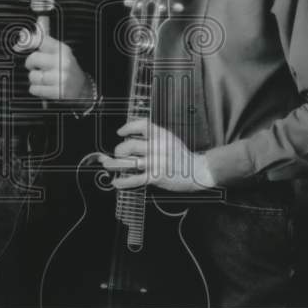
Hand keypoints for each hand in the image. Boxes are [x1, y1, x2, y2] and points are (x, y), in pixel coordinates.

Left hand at [22, 31, 93, 104]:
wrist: (81, 87)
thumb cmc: (67, 68)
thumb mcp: (60, 53)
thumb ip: (43, 45)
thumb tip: (22, 40)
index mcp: (62, 50)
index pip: (41, 41)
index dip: (27, 42)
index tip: (20, 46)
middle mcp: (63, 62)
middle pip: (33, 58)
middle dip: (30, 63)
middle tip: (35, 66)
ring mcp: (61, 78)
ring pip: (32, 76)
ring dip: (34, 78)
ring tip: (43, 78)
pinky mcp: (58, 92)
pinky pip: (35, 89)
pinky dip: (36, 89)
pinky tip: (44, 87)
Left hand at [98, 118, 215, 191]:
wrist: (198, 170)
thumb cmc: (182, 156)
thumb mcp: (170, 139)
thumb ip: (154, 136)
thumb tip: (132, 137)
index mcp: (161, 135)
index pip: (141, 126)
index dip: (127, 127)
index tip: (120, 132)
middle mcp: (157, 147)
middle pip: (129, 145)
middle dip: (118, 150)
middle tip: (117, 153)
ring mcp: (156, 163)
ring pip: (129, 163)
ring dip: (115, 165)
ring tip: (109, 165)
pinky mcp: (156, 177)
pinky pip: (135, 179)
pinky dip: (123, 182)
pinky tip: (116, 182)